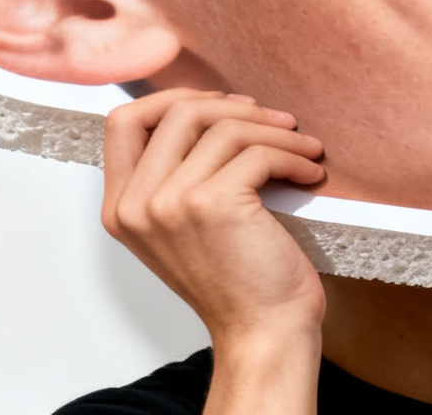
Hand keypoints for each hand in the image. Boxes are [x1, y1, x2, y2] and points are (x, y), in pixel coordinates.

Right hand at [101, 89, 328, 345]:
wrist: (263, 332)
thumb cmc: (237, 279)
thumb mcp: (183, 225)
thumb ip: (175, 174)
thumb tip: (206, 106)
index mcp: (120, 208)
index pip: (122, 122)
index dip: (173, 99)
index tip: (222, 106)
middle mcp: (136, 204)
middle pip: (177, 111)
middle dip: (236, 107)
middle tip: (276, 122)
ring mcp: (169, 203)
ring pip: (224, 126)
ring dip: (276, 130)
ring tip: (304, 147)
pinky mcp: (213, 204)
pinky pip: (259, 152)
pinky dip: (294, 156)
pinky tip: (310, 173)